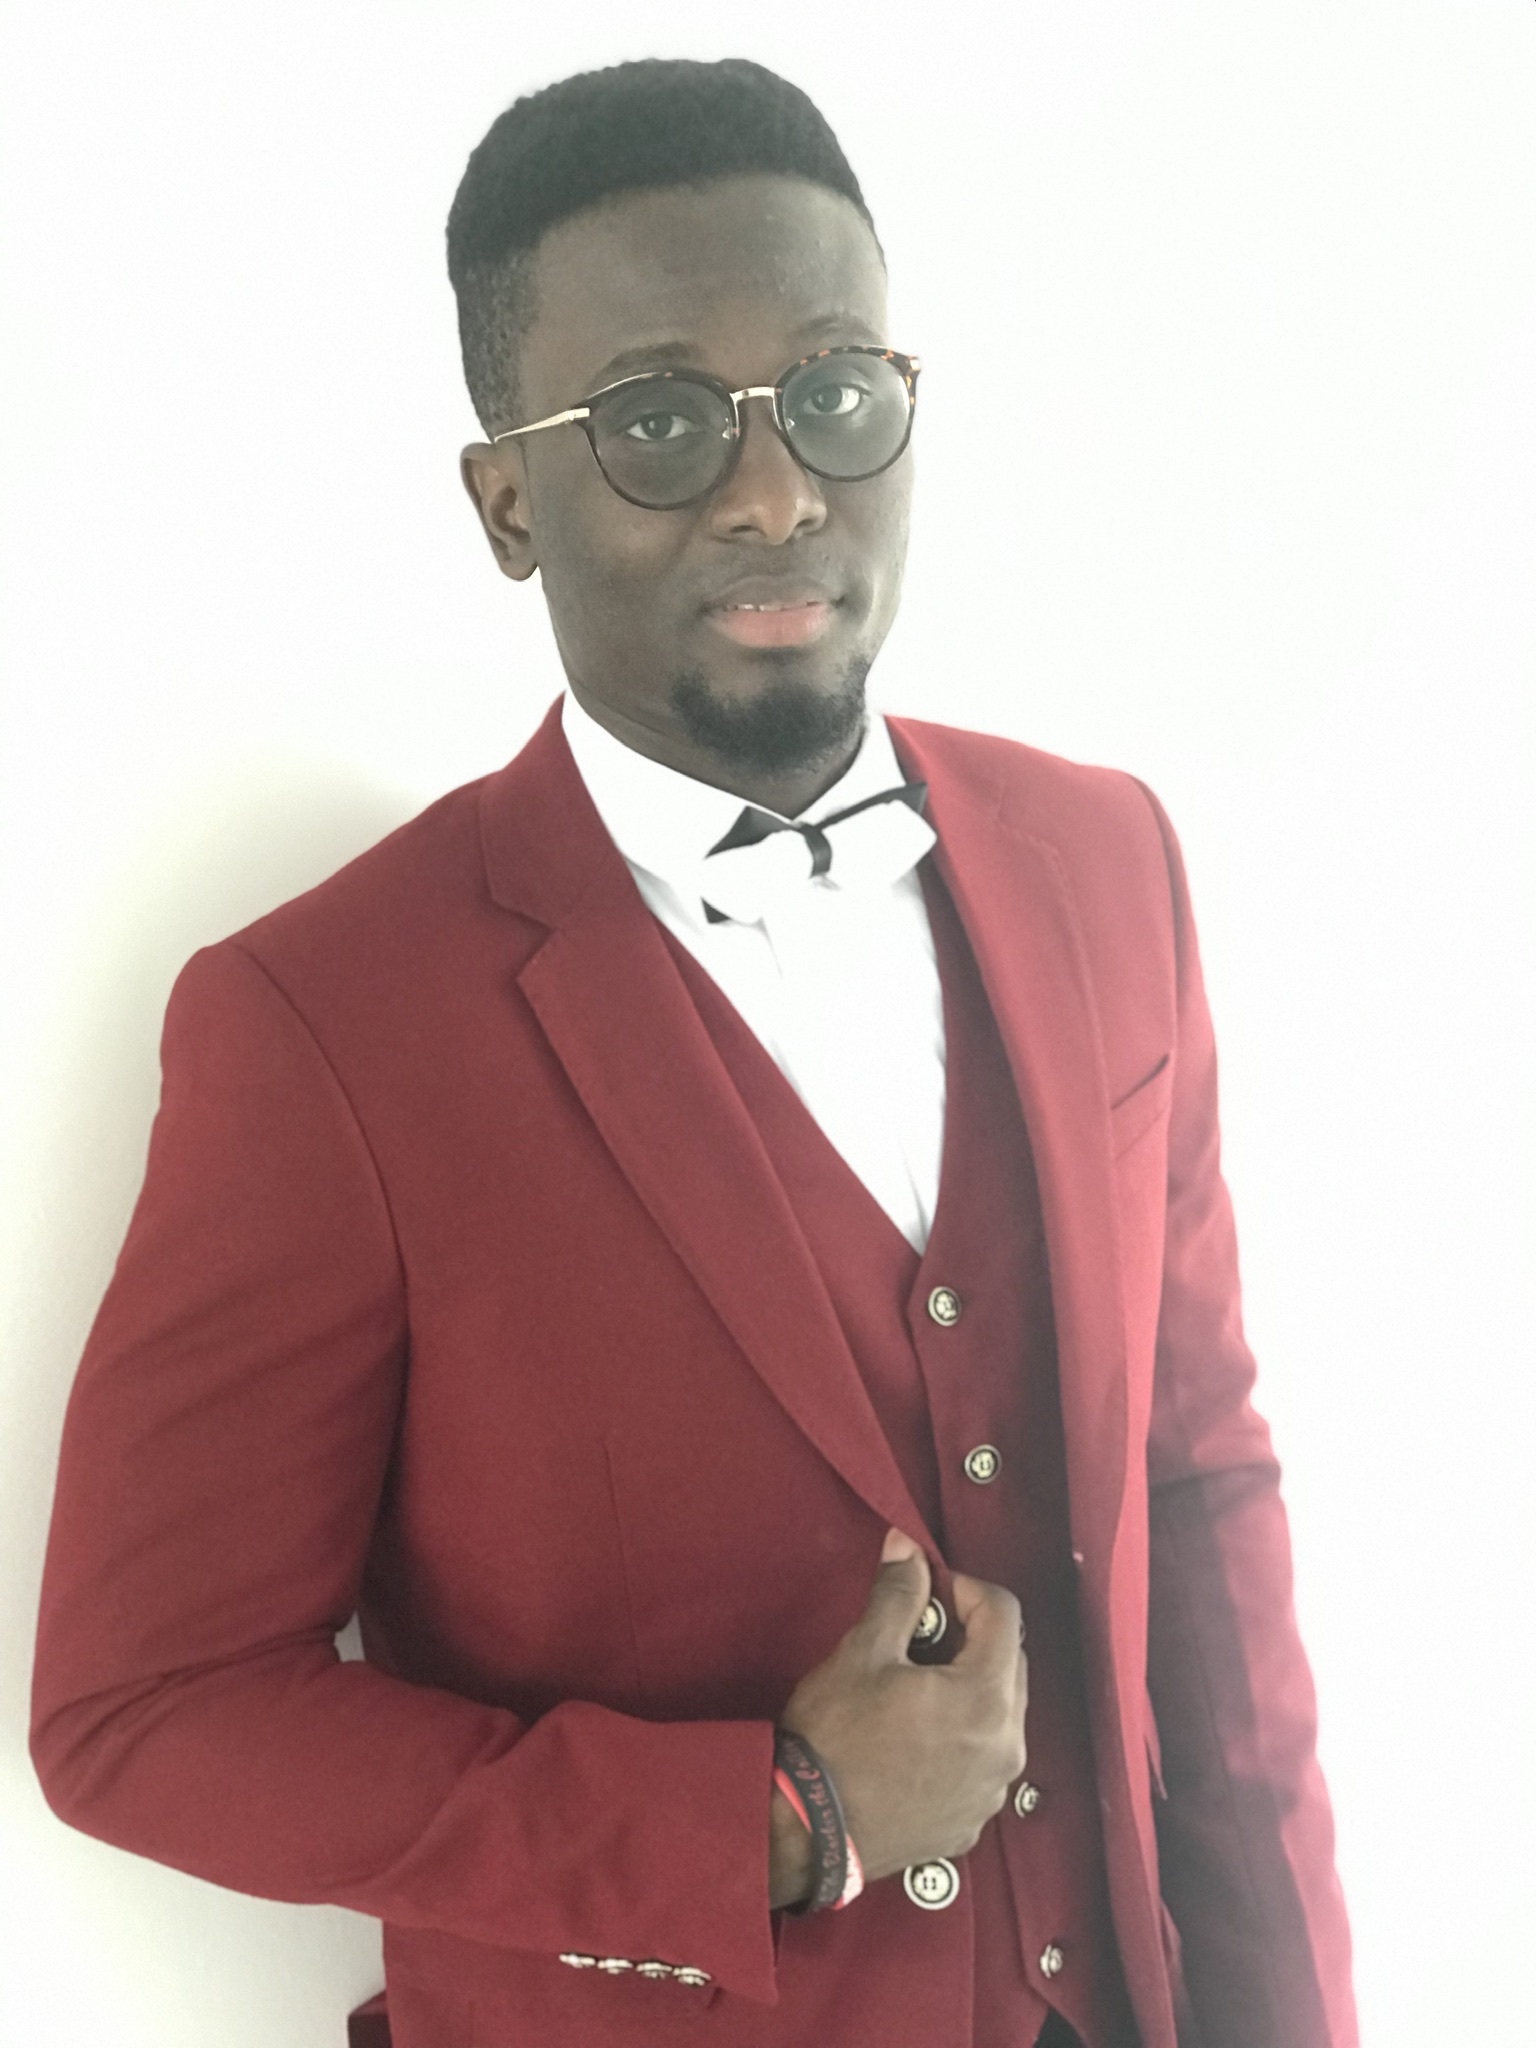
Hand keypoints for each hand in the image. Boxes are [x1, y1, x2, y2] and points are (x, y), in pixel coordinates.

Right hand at [774, 1529, 1027, 1890]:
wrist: (804, 1831)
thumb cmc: (834, 1740)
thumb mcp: (863, 1652)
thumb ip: (898, 1594)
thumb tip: (908, 1548)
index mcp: (986, 1699)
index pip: (1004, 1615)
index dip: (967, 1590)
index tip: (931, 1592)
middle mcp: (1005, 1749)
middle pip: (1009, 1664)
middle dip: (971, 1638)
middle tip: (918, 1637)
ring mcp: (990, 1792)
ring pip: (999, 1715)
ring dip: (968, 1688)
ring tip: (914, 1690)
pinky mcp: (970, 1823)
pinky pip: (982, 1762)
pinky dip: (961, 1738)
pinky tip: (914, 1739)